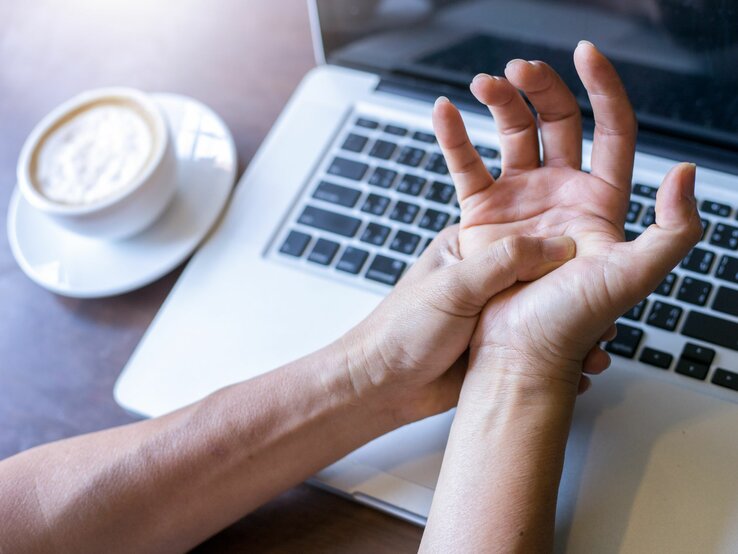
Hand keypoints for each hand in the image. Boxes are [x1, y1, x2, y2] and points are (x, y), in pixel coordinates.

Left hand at [340, 226, 582, 422]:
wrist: (383, 385)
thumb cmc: (402, 329)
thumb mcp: (454, 287)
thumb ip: (503, 262)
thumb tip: (559, 246)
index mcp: (473, 249)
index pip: (531, 239)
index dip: (565, 251)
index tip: (594, 265)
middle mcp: (489, 279)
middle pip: (548, 280)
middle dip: (576, 296)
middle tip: (605, 312)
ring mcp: (497, 315)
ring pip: (549, 317)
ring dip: (575, 332)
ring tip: (597, 348)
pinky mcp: (501, 347)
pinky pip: (541, 348)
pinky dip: (561, 359)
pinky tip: (577, 370)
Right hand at [432, 42, 701, 389]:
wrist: (516, 354)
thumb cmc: (573, 323)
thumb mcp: (636, 277)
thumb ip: (674, 229)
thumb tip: (683, 170)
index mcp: (601, 202)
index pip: (612, 129)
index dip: (604, 86)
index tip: (586, 54)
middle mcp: (562, 195)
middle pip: (558, 121)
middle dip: (541, 87)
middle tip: (521, 70)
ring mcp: (520, 201)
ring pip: (512, 134)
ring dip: (499, 101)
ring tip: (485, 84)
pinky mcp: (482, 214)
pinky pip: (467, 165)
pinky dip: (454, 136)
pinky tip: (444, 110)